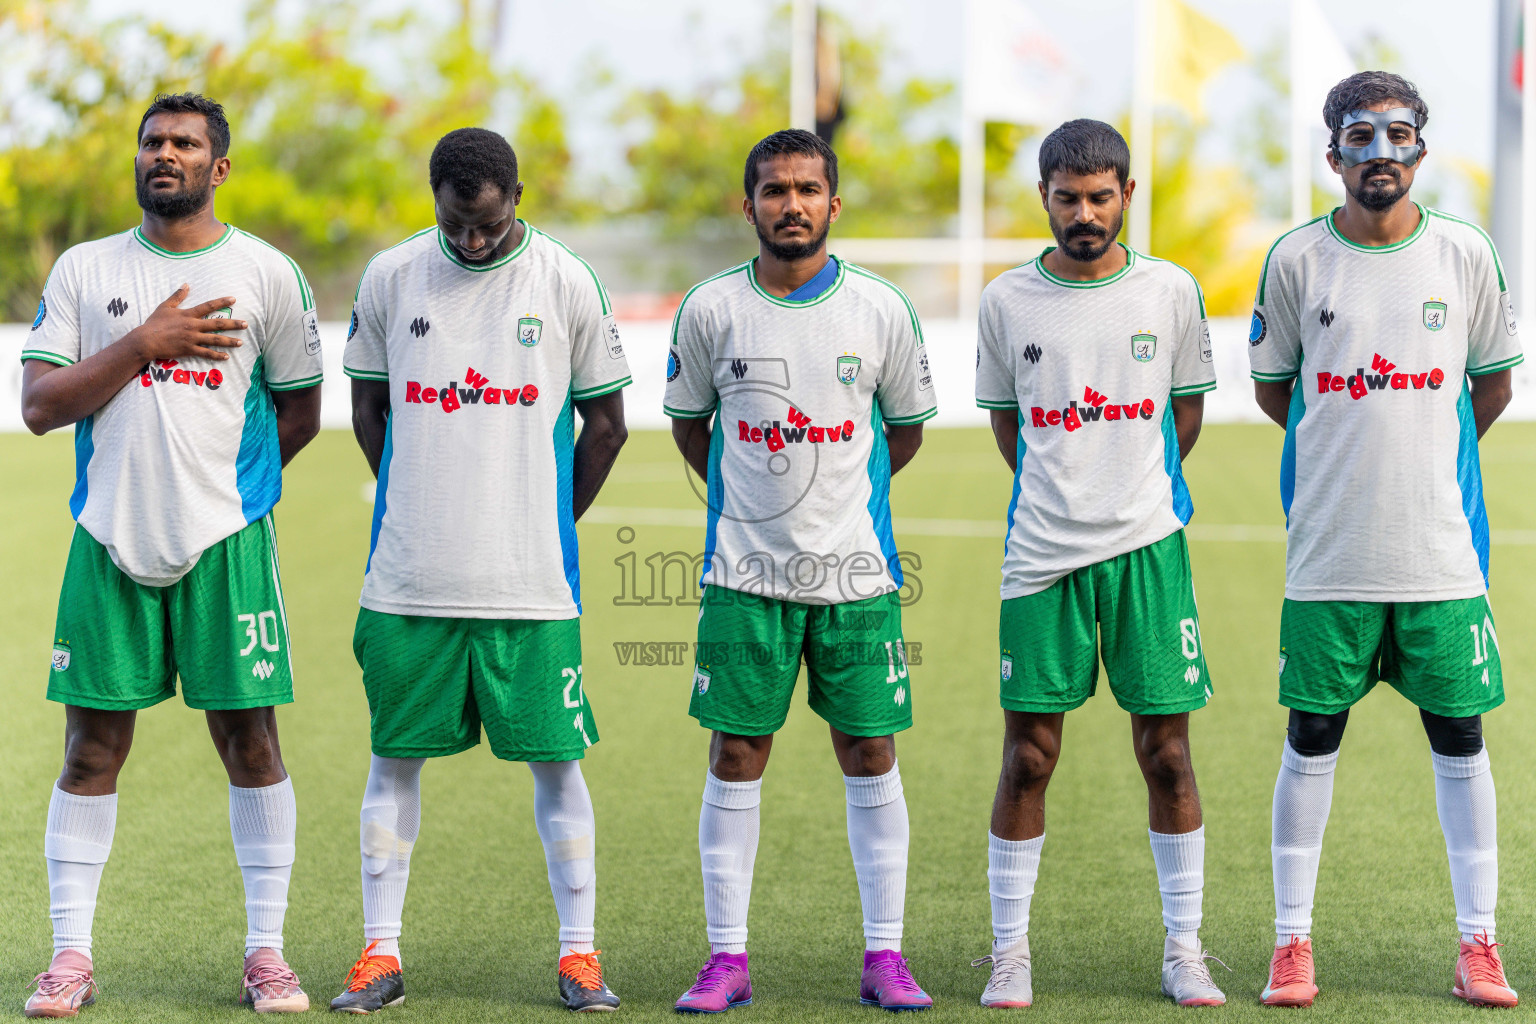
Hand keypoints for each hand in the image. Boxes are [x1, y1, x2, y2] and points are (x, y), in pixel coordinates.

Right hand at [130, 284, 246, 361]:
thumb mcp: (165, 307)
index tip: (234, 299)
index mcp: (188, 314)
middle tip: (246, 324)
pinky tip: (226, 356)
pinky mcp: (189, 349)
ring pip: (215, 340)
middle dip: (233, 324)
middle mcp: (193, 326)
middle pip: (217, 324)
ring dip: (229, 341)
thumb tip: (186, 284)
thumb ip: (177, 296)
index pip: (208, 306)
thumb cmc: (154, 323)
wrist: (146, 340)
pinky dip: (216, 355)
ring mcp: (192, 338)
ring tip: (240, 342)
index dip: (221, 302)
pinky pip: (206, 353)